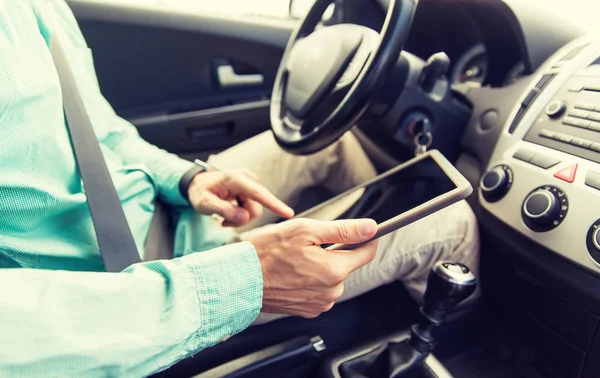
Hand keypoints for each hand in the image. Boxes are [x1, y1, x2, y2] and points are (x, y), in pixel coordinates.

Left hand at [188, 169, 293, 226]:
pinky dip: (241, 214)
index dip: (275, 205)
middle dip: (242, 219)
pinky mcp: (251, 190)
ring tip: (224, 217)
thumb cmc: (200, 192)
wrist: (198, 184)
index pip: (259, 194)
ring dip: (240, 218)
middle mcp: (247, 179)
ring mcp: (251, 184)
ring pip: (254, 211)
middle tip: (223, 222)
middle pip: (256, 208)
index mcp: (236, 179)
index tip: (289, 213)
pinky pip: (252, 209)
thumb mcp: (205, 204)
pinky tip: (229, 212)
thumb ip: (224, 211)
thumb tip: (245, 218)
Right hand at [249, 218, 377, 317]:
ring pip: (332, 278)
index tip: (360, 231)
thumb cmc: (266, 253)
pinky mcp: (307, 311)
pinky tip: (292, 274)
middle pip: (346, 265)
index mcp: (334, 270)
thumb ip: (343, 230)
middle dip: (333, 253)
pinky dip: (310, 281)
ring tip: (295, 261)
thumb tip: (370, 228)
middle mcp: (331, 292)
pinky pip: (319, 291)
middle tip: (307, 245)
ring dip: (320, 267)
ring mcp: (319, 304)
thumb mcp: (306, 230)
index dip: (365, 238)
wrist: (239, 280)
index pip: (367, 253)